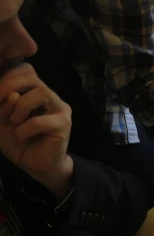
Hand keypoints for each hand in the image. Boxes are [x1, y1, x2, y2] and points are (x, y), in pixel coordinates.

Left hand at [0, 63, 72, 197]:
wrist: (36, 165)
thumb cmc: (18, 141)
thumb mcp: (0, 121)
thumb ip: (1, 106)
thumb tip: (11, 95)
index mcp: (33, 92)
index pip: (24, 70)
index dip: (7, 77)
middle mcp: (48, 96)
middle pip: (32, 76)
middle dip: (9, 86)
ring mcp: (59, 108)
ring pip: (40, 93)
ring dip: (20, 107)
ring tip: (15, 122)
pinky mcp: (64, 123)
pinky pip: (40, 121)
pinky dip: (24, 130)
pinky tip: (22, 137)